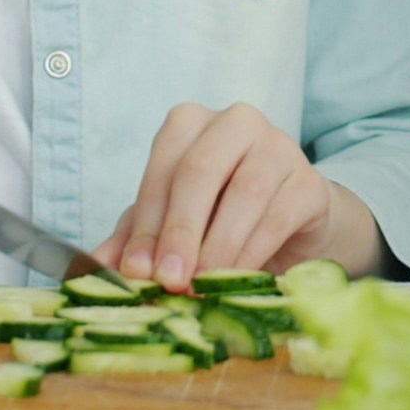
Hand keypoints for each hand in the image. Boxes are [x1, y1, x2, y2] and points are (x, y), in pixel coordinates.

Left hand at [95, 103, 381, 283]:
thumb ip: (137, 237)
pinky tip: (233, 280)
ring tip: (199, 287)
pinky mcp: (309, 182)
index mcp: (191, 123)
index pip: (164, 167)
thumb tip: (99, 267)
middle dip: (179, 230)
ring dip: (217, 247)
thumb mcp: (171, 223)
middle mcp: (236, 122)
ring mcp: (279, 146)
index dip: (147, 222)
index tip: (135, 271)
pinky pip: (278, 216)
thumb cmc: (220, 215)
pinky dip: (252, 253)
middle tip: (167, 281)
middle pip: (201, 170)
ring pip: (244, 192)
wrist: (292, 228)